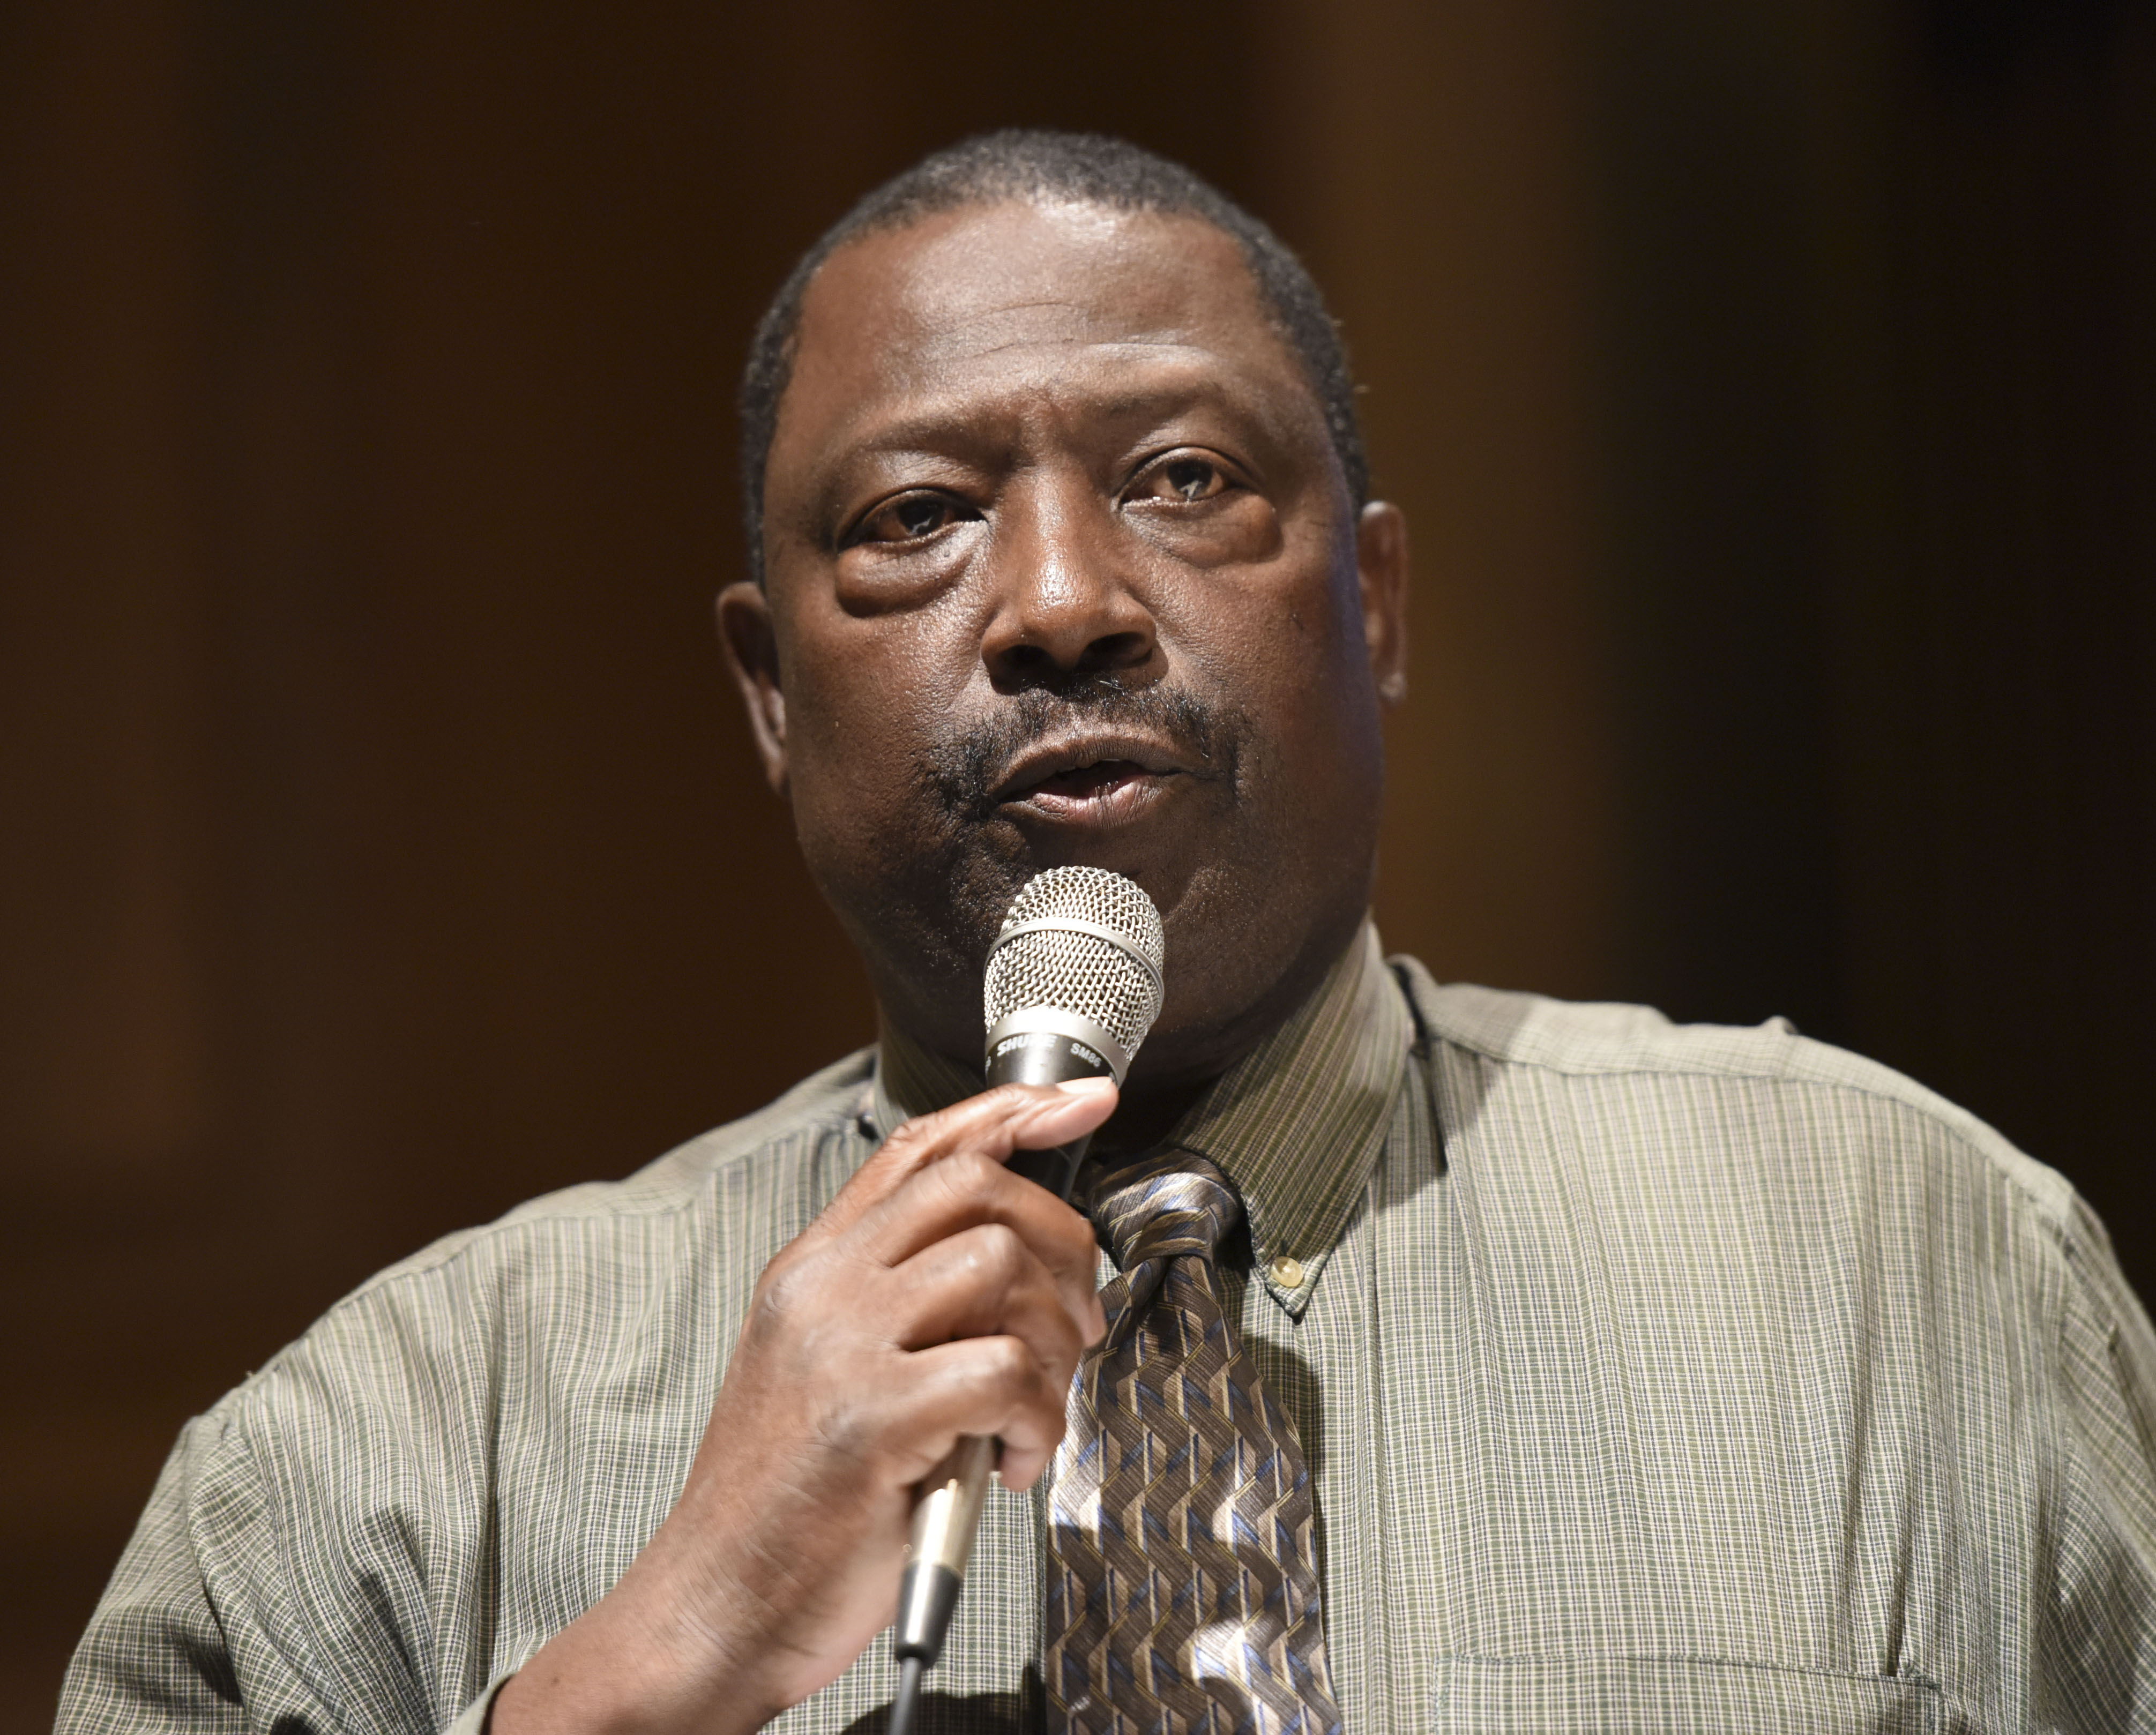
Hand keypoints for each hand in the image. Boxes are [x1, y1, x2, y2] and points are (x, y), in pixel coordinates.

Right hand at [490, 1077, 1114, 1734]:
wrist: (716, 1606)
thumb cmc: (787, 1505)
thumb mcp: (825, 1372)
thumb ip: (899, 1307)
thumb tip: (1014, 1268)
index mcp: (812, 1268)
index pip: (920, 1150)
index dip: (1011, 1112)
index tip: (1081, 1104)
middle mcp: (822, 1288)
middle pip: (978, 1187)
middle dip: (1063, 1242)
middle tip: (1079, 1322)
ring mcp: (842, 1347)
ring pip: (1002, 1268)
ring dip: (1056, 1342)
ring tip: (1038, 1408)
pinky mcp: (873, 1419)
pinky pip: (1007, 1372)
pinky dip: (1040, 1420)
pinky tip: (1014, 1461)